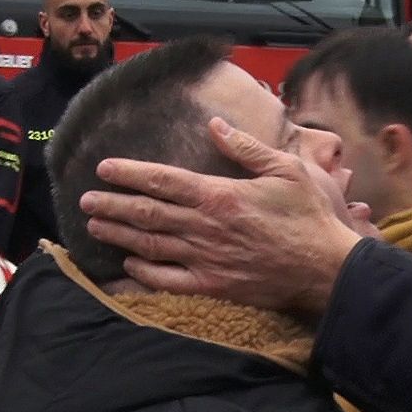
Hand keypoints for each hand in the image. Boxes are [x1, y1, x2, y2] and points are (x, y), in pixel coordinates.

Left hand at [82, 118, 366, 312]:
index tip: (103, 168)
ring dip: (118, 235)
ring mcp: (205, 259)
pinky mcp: (212, 286)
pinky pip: (168, 281)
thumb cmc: (308, 217)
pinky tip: (129, 264)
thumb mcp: (285, 170)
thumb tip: (215, 125)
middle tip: (84, 200)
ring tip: (94, 227)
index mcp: (218, 195)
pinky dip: (144, 272)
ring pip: (150, 246)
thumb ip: (245, 147)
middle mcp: (204, 227)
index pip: (162, 180)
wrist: (326, 269)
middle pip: (146, 213)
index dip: (129, 173)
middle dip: (111, 205)